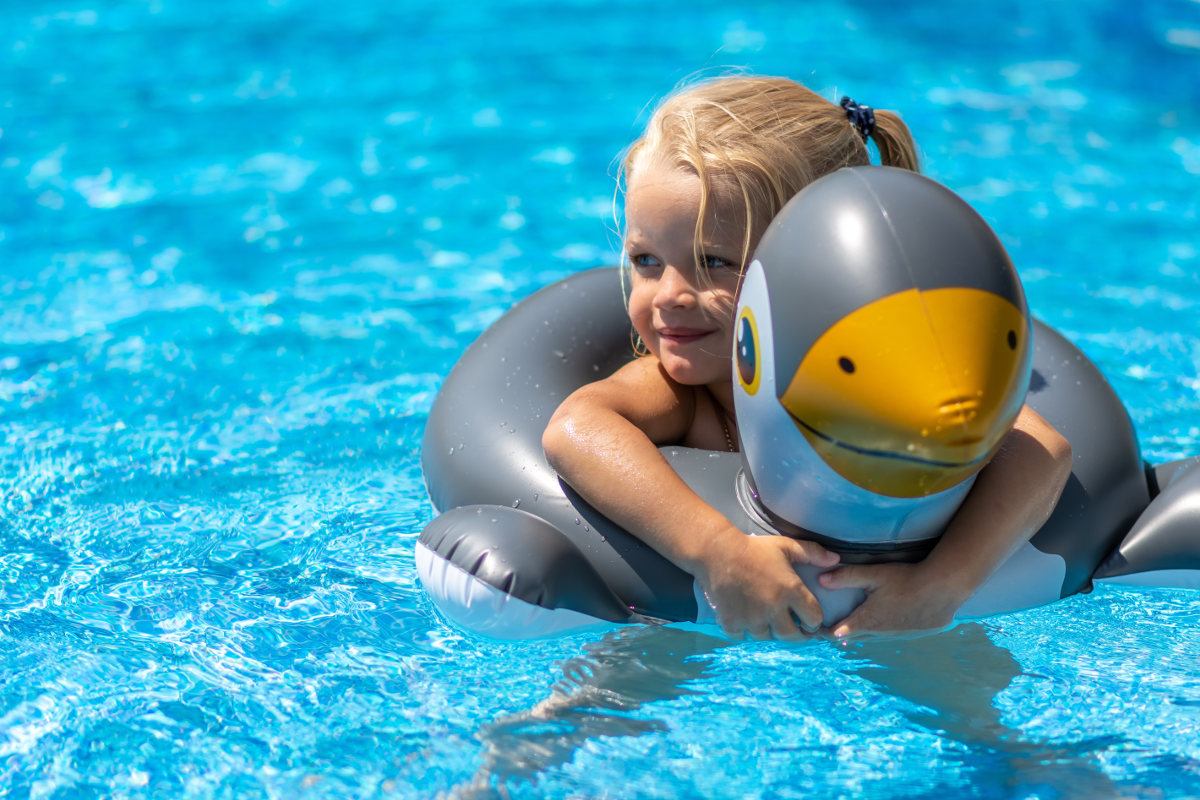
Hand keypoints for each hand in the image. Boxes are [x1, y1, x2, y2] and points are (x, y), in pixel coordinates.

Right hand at [695, 534, 838, 641]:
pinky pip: (744, 637)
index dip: (814, 620)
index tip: (810, 619)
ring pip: (767, 637)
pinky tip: (746, 619)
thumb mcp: (785, 546)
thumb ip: (812, 553)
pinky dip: (746, 631)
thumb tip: (835, 559)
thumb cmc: (753, 548)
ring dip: (770, 631)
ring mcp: (751, 619)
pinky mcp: (732, 623)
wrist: (716, 552)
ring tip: (768, 620)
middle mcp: (773, 608)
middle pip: (792, 636)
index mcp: (790, 590)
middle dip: (796, 633)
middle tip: (794, 628)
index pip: (813, 619)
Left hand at [817, 562, 970, 639]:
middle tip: (830, 624)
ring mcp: (899, 636)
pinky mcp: (916, 634)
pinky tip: (891, 617)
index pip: (837, 633)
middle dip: (843, 631)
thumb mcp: (873, 575)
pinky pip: (895, 635)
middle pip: (855, 637)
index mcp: (867, 620)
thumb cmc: (906, 579)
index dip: (823, 632)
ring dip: (866, 630)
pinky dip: (887, 628)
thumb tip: (820, 580)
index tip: (814, 628)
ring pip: (875, 637)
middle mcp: (881, 633)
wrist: (943, 588)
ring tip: (858, 620)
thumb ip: (846, 577)